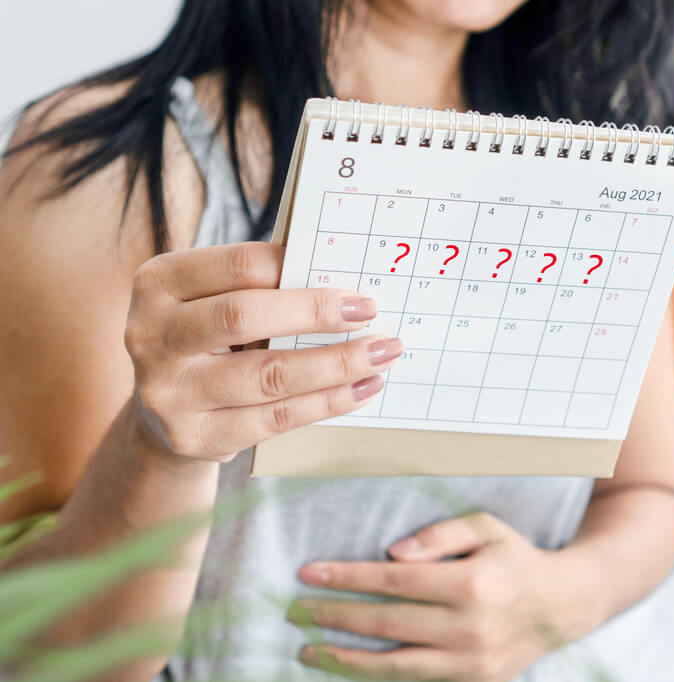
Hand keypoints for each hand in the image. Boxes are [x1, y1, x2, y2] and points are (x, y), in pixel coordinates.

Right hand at [124, 242, 402, 461]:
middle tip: (370, 312)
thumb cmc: (209, 339)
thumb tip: (344, 280)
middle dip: (316, 313)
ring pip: (268, 376)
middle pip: (244, 316)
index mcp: (159, 283)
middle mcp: (151, 335)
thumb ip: (262, 285)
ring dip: (336, 364)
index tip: (345, 276)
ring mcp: (169, 392)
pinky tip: (362, 388)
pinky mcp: (195, 437)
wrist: (163, 414)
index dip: (294, 267)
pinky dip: (327, 402)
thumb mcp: (214, 299)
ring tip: (382, 353)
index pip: (235, 266)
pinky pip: (276, 418)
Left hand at [290, 512, 601, 681]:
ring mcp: (471, 662)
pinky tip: (349, 665)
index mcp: (471, 583)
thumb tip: (391, 554)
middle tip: (296, 610)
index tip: (309, 572)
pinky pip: (414, 681)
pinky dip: (377, 676)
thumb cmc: (515, 558)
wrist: (562, 605)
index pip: (393, 580)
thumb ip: (439, 535)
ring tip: (308, 648)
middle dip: (334, 616)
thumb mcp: (485, 528)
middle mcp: (469, 627)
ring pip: (394, 664)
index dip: (347, 577)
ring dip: (345, 657)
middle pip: (386, 623)